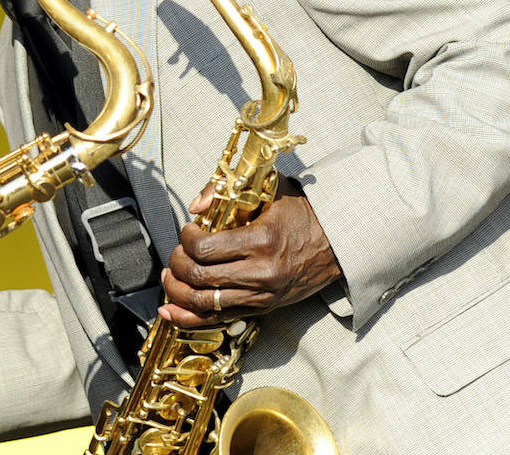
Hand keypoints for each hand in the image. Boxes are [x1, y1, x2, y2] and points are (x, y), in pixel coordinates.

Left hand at [159, 177, 341, 327]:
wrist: (339, 243)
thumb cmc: (303, 213)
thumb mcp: (269, 190)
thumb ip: (226, 192)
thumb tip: (196, 207)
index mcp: (261, 241)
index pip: (204, 249)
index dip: (186, 239)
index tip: (188, 229)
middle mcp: (260, 273)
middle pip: (199, 278)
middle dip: (177, 264)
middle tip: (177, 252)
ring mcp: (262, 296)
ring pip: (204, 304)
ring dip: (177, 291)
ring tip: (170, 277)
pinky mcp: (263, 309)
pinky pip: (219, 320)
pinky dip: (190, 319)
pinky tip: (171, 311)